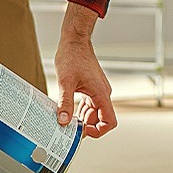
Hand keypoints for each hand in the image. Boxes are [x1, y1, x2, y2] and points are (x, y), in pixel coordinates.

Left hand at [55, 4, 116, 138]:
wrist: (75, 40)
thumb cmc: (72, 56)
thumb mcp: (65, 82)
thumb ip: (65, 103)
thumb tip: (63, 121)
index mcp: (101, 94)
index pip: (109, 121)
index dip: (98, 131)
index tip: (83, 131)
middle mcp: (102, 93)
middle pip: (100, 119)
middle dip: (86, 126)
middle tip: (69, 129)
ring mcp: (98, 91)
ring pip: (94, 112)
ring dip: (82, 118)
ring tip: (67, 120)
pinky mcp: (92, 87)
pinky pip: (89, 104)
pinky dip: (80, 110)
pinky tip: (68, 111)